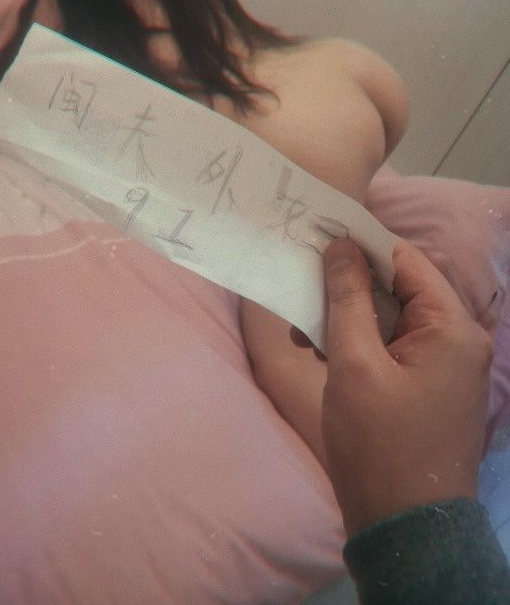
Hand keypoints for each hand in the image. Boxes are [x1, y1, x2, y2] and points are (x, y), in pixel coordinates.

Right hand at [321, 237, 493, 536]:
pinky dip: (364, 341)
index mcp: (453, 327)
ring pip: (395, 316)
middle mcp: (461, 339)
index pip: (406, 260)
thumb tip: (341, 245)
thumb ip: (347, 297)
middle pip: (402, 287)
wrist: (404, 527)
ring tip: (307, 324)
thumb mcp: (354, 364)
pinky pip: (398, 345)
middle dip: (351, 284)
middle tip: (304, 285)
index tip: (317, 239)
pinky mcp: (434, 386)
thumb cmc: (378, 443)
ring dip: (352, 315)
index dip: (361, 246)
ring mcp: (450, 365)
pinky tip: (327, 349)